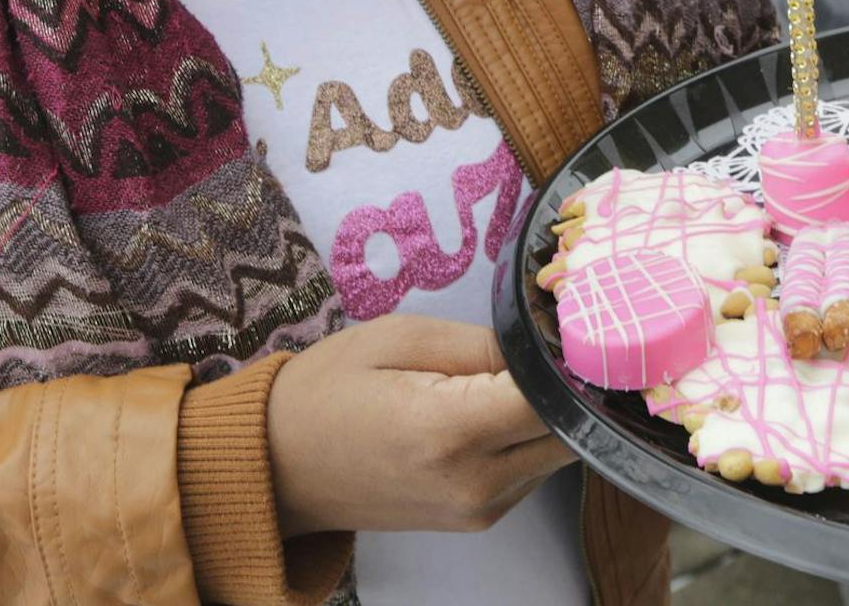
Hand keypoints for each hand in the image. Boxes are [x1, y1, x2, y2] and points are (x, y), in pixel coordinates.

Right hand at [266, 314, 574, 534]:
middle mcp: (476, 483)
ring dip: (543, 414)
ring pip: (557, 452)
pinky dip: (524, 438)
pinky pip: (532, 471)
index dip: (566, 359)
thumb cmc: (327, 392)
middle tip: (532, 347)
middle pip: (570, 430)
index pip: (554, 398)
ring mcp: (480, 511)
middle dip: (562, 386)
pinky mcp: (479, 519)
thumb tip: (546, 347)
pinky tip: (486, 410)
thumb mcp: (398, 338)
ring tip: (495, 378)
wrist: (278, 467)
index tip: (559, 329)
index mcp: (451, 433)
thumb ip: (482, 343)